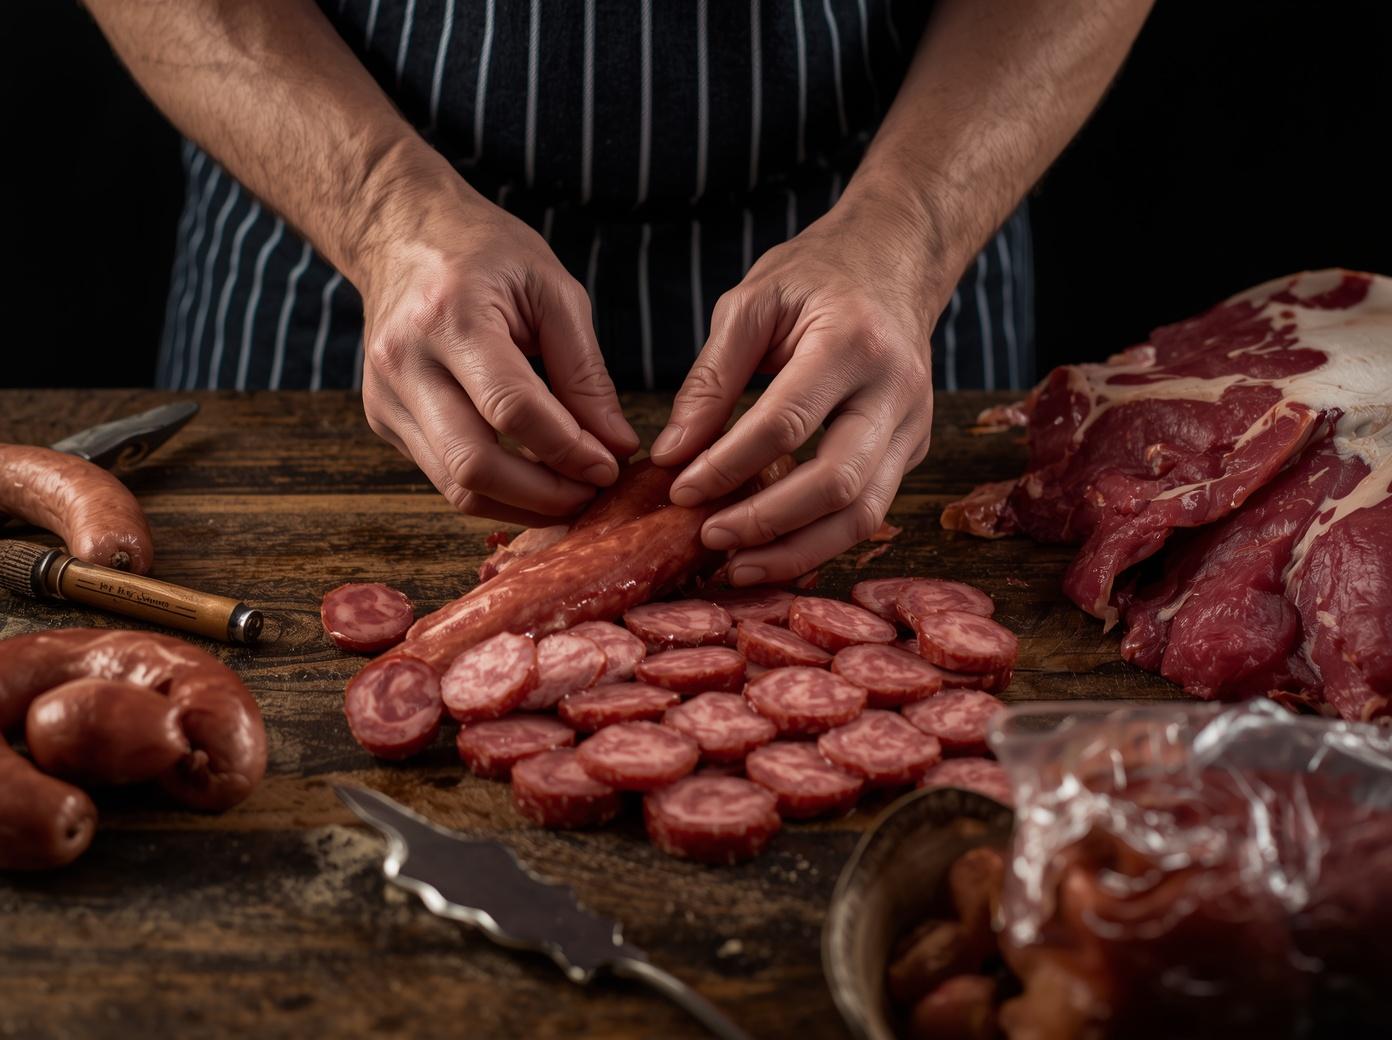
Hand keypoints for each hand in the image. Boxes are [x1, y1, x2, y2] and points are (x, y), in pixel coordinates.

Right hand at [357, 164, 638, 525]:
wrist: (399, 234)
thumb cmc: (484, 253)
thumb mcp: (552, 291)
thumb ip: (586, 373)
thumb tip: (617, 445)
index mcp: (450, 317)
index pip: (512, 409)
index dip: (568, 450)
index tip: (610, 466)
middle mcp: (405, 363)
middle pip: (473, 466)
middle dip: (544, 496)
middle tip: (592, 494)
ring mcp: (386, 398)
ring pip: (454, 487)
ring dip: (520, 505)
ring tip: (569, 493)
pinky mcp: (384, 420)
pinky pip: (443, 476)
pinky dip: (495, 490)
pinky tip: (533, 478)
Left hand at [649, 186, 940, 583]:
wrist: (895, 260)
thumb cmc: (816, 276)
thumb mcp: (751, 304)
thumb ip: (710, 380)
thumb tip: (671, 455)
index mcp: (853, 341)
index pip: (786, 423)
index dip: (728, 465)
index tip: (678, 490)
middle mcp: (896, 390)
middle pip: (838, 483)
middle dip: (767, 522)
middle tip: (708, 539)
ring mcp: (913, 426)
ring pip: (865, 515)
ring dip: (797, 551)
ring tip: (737, 567)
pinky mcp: (912, 450)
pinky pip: (869, 511)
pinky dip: (818, 540)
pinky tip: (771, 551)